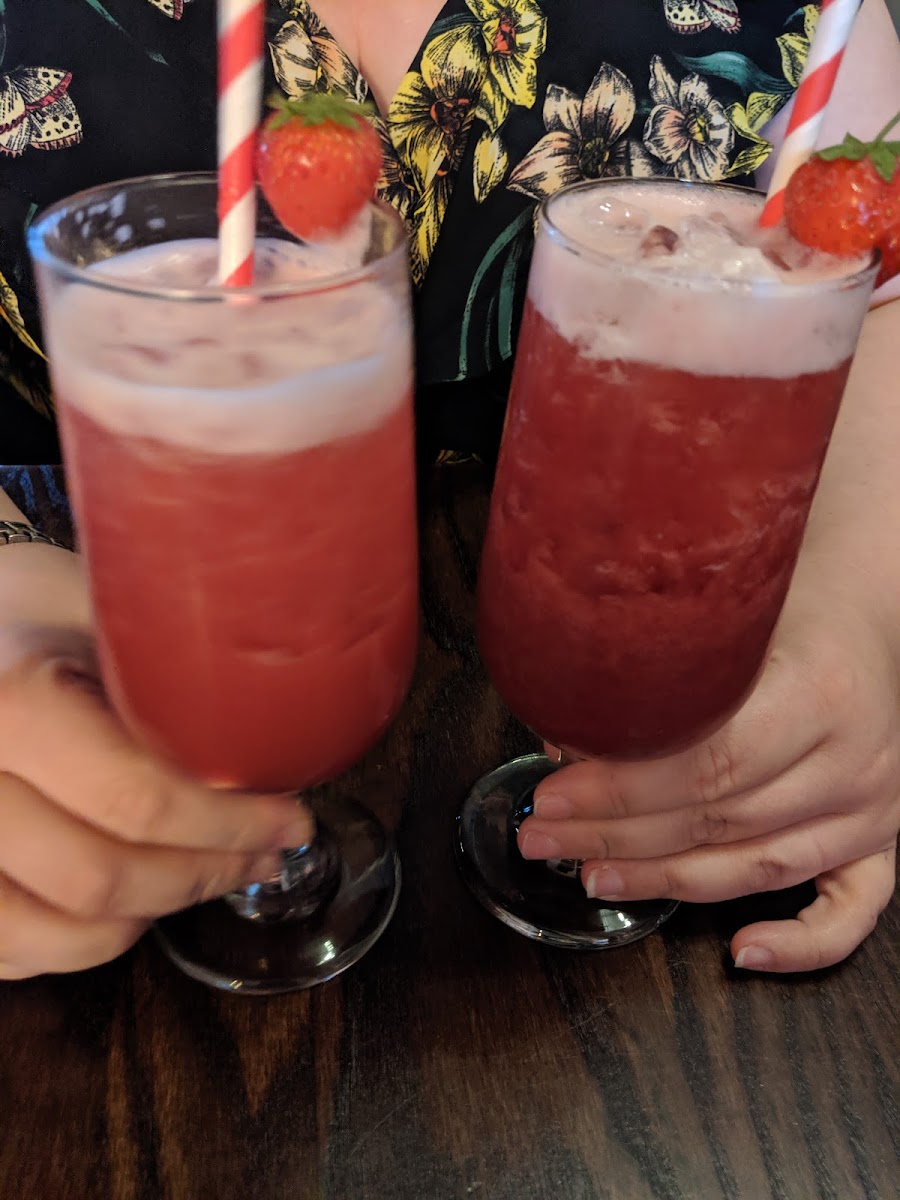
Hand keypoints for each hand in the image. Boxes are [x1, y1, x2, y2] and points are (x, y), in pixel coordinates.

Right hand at [0, 548, 311, 979]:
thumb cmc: (24, 612)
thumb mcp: (94, 608)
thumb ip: (167, 665)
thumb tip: (278, 713)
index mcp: (12, 706)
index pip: (136, 800)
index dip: (229, 826)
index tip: (288, 822)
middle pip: (100, 878)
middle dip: (204, 875)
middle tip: (263, 856)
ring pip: (55, 934)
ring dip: (149, 916)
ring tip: (205, 877)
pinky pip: (13, 950)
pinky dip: (83, 941)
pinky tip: (133, 900)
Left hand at [517, 578, 899, 972]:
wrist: (877, 613)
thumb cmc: (798, 606)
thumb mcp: (734, 616)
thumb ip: (663, 671)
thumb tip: (566, 730)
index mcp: (821, 692)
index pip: (708, 764)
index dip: (620, 792)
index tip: (553, 797)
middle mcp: (854, 760)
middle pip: (718, 820)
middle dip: (616, 835)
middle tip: (545, 836)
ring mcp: (872, 806)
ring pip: (758, 867)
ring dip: (665, 880)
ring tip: (593, 875)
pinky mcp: (882, 838)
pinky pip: (851, 911)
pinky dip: (801, 944)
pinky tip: (742, 951)